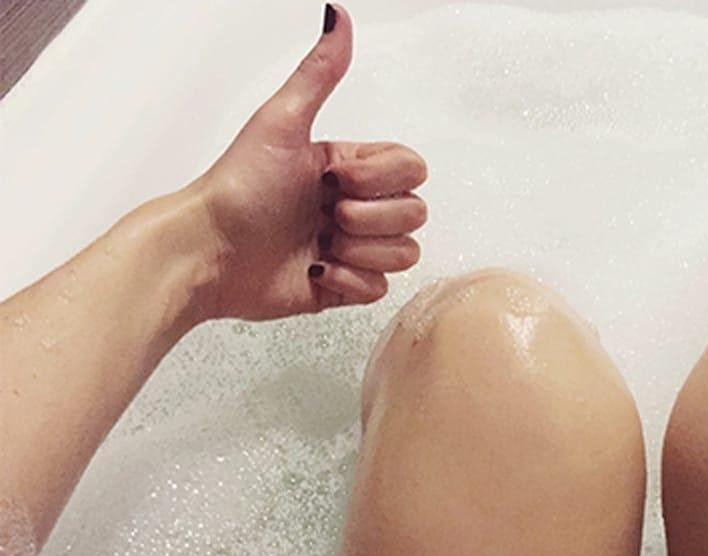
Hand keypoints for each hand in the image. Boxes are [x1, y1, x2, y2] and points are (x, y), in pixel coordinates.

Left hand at [192, 3, 426, 319]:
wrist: (206, 253)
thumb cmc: (235, 189)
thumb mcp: (280, 124)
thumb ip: (318, 75)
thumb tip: (337, 18)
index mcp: (347, 167)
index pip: (411, 169)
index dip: (380, 178)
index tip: (334, 178)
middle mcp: (353, 206)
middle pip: (414, 213)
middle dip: (370, 218)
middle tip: (324, 215)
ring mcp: (350, 249)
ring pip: (403, 253)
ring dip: (360, 251)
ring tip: (318, 245)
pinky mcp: (341, 287)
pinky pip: (380, 290)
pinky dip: (348, 282)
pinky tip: (315, 271)